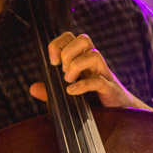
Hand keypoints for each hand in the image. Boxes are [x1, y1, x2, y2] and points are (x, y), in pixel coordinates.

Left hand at [29, 31, 152, 110]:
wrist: (120, 114)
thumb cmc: (93, 102)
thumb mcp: (67, 95)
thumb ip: (50, 92)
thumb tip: (33, 88)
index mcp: (83, 60)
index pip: (71, 38)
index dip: (59, 43)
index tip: (52, 61)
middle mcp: (94, 63)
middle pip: (84, 39)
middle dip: (68, 52)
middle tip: (62, 71)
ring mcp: (104, 74)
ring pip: (94, 54)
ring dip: (76, 66)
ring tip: (68, 81)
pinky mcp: (110, 89)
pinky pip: (99, 80)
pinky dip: (83, 85)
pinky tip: (72, 92)